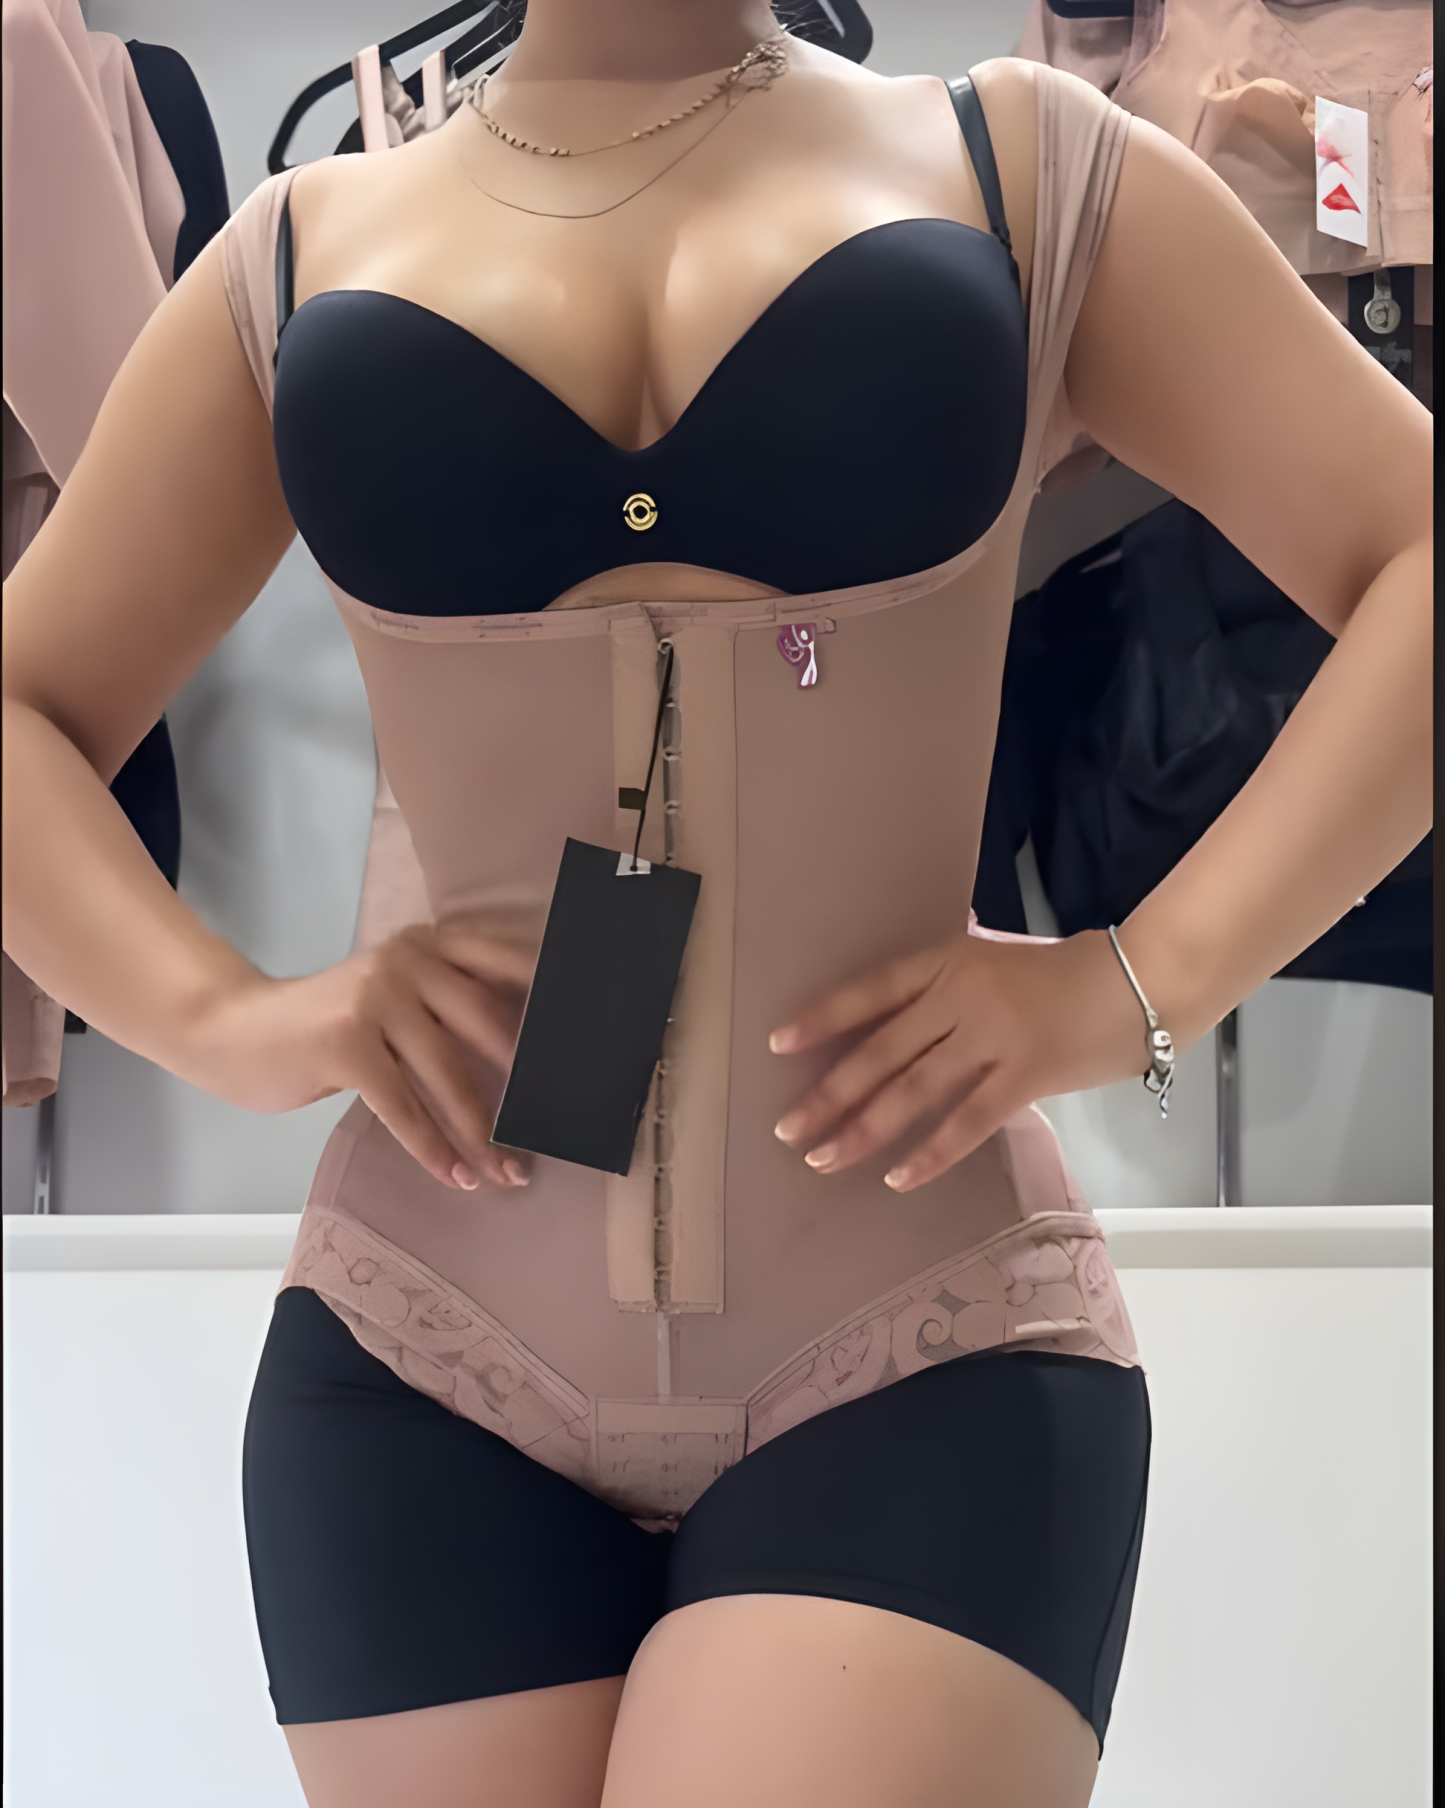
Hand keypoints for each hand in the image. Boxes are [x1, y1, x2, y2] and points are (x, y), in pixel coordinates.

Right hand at [180, 918, 536, 1191]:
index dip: (552, 1003)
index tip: (592, 1045)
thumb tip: (529, 1052)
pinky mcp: (345, 1042)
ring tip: (508, 1172)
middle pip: (490, 1024)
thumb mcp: (394, 997)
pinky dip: (432, 1147)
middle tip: (559, 1127)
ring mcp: (376, 998)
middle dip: (528, 1082)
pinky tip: (456, 1175)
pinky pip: (404, 1105)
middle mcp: (409, 959)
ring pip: (449, 1074)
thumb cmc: (329, 1024)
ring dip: (482, 1132)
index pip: (508, 965)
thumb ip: (449, 1005)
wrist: (236, 1031)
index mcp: (431, 943)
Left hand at [769, 919, 1152, 1191]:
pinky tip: (897, 1178)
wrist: (1139, 982)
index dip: (824, 1018)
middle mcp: (961, 997)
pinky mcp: (1025, 1078)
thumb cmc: (1065, 972)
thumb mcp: (995, 957)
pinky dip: (930, 1154)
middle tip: (787, 1128)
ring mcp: (992, 1038)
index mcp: (949, 961)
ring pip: (913, 1091)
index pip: (872, 990)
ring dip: (864, 1129)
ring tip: (823, 1156)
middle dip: (829, 1094)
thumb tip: (897, 1005)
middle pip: (881, 1051)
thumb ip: (948, 980)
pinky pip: (966, 1122)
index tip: (779, 1044)